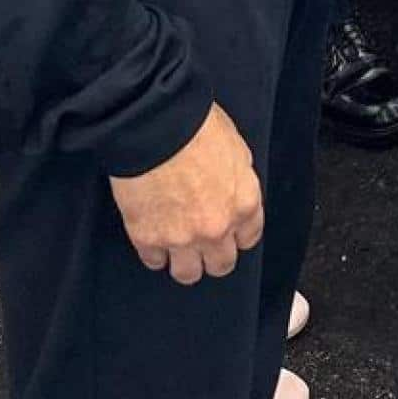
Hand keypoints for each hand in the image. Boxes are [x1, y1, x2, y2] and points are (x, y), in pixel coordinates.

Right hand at [109, 102, 263, 283]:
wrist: (156, 124)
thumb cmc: (195, 125)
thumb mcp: (235, 147)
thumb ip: (238, 177)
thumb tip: (232, 187)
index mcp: (243, 203)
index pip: (249, 238)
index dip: (236, 235)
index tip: (228, 232)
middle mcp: (217, 227)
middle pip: (221, 264)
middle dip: (213, 255)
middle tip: (201, 243)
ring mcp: (182, 238)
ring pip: (188, 274)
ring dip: (183, 262)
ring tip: (176, 248)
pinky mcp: (149, 239)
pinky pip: (154, 261)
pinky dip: (153, 252)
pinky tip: (153, 237)